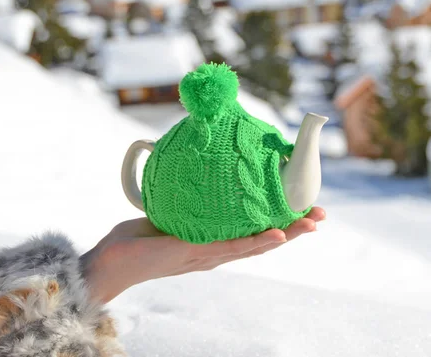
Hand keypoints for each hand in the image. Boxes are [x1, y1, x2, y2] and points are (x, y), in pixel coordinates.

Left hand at [80, 207, 325, 303]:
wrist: (110, 263)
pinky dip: (258, 242)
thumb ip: (183, 198)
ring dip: (287, 235)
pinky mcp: (195, 254)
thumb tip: (192, 168)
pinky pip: (231, 247)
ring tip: (312, 222)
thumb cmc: (136, 240)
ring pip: (256, 246)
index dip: (280, 222)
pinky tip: (278, 234)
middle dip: (295, 229)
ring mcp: (208, 256)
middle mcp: (217, 253)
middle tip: (320, 214)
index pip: (253, 232)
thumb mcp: (167, 213)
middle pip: (264, 240)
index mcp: (213, 243)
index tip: (301, 207)